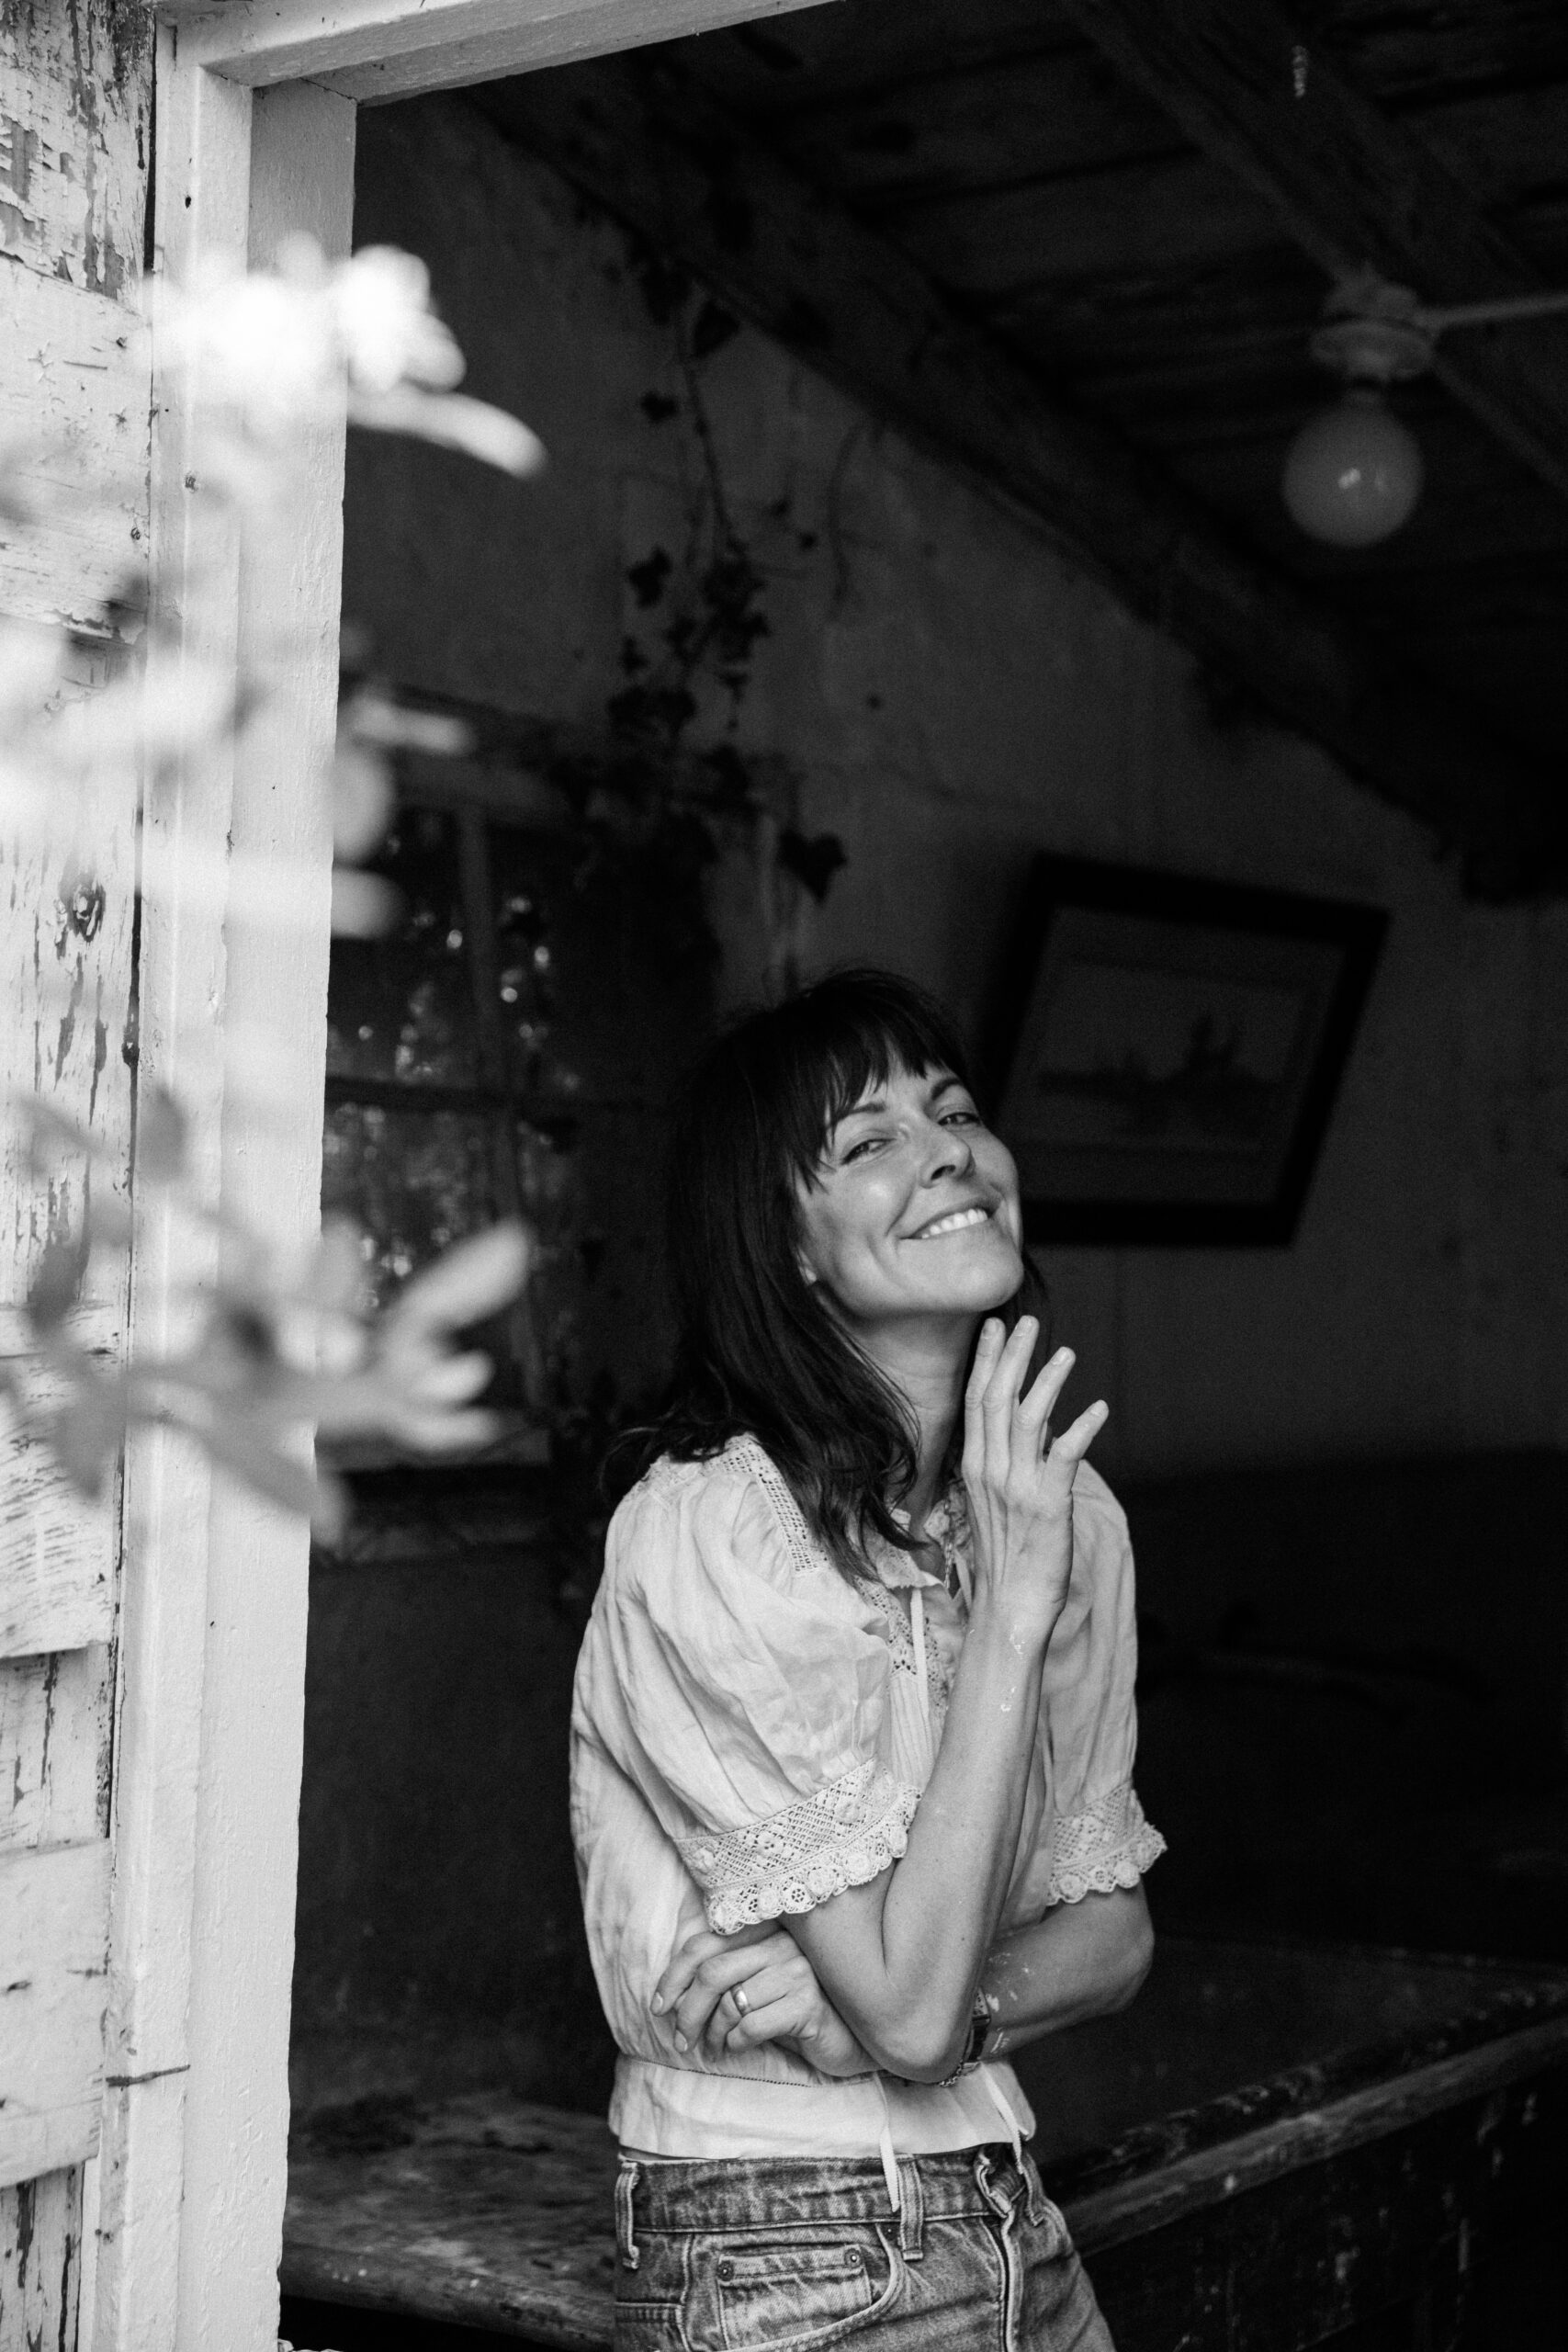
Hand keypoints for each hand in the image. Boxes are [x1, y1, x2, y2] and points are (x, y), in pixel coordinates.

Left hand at [652, 1924, 872, 2078]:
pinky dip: (734, 2042)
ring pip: (730, 2002)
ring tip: (714, 2048)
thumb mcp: (758, 1988)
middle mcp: (782, 1943)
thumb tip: (672, 1998)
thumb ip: (727, 1979)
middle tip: (681, 2041)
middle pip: (712, 1973)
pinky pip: (752, 2025)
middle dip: (687, 2012)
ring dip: (712, 2033)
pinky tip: (737, 2048)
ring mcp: (798, 1970)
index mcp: (765, 1932)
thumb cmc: (795, 2012)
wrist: (850, 2037)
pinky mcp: (808, 2004)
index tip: (659, 2007)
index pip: (704, 1943)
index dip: (674, 1975)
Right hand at [962, 1317, 1107, 1646]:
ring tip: (1066, 1353)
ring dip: (1048, 1382)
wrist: (1010, 1608)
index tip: (994, 1327)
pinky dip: (1082, 1429)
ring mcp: (1018, 1488)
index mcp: (974, 1468)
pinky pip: (1065, 1457)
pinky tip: (1099, 1408)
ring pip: (1028, 1420)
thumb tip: (1037, 1419)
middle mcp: (991, 1472)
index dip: (986, 1361)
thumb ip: (1011, 1457)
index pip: (976, 1402)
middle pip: (997, 1400)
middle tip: (1027, 1322)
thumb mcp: (996, 1499)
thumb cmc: (1007, 1556)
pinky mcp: (1049, 1506)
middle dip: (1012, 1357)